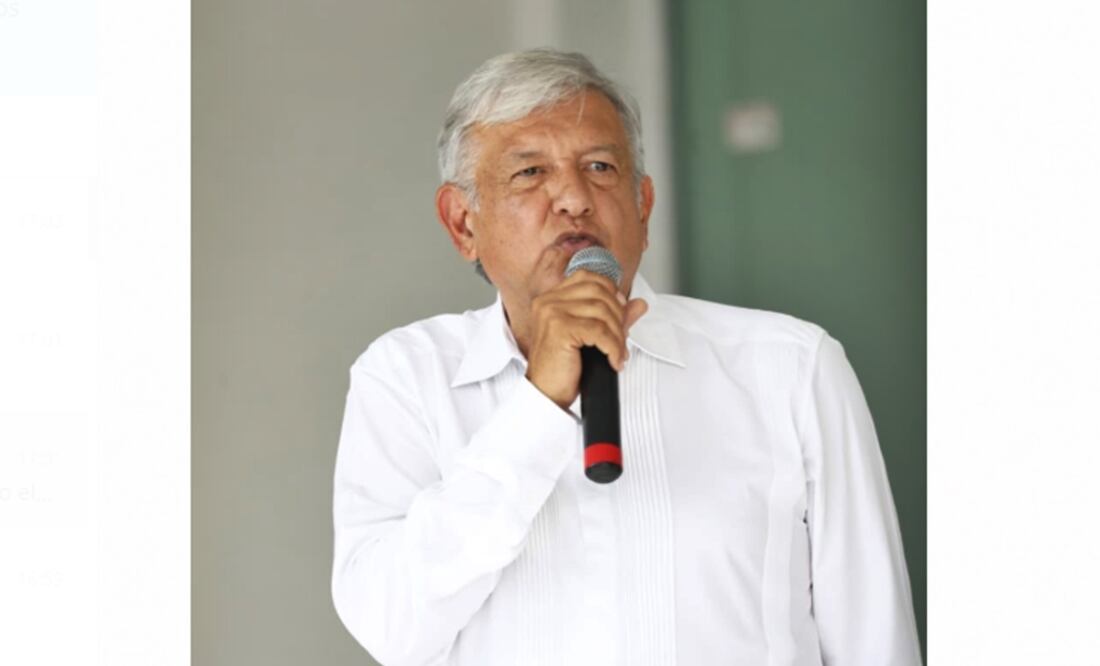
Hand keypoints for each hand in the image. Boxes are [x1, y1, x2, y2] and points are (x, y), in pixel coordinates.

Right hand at [524, 270, 647, 408]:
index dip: (610, 291)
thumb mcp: (591, 337)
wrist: (546, 394)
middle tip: (621, 339)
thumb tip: (639, 304)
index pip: (588, 277)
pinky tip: (613, 360)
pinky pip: (600, 331)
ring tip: (617, 353)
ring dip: (618, 335)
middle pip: (599, 292)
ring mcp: (552, 313)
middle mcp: (549, 302)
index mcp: (551, 299)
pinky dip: (613, 347)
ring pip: (602, 311)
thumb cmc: (562, 369)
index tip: (620, 312)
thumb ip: (614, 318)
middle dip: (618, 316)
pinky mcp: (559, 329)